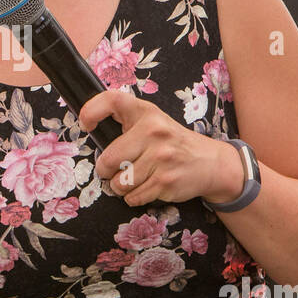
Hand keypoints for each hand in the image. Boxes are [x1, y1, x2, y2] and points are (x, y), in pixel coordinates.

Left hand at [77, 88, 240, 206]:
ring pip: (120, 183)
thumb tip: (90, 127)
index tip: (86, 124)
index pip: (112, 100)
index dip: (92, 111)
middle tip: (112, 170)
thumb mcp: (153, 121)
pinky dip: (134, 197)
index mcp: (147, 113)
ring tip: (133, 178)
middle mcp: (154, 132)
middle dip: (105, 170)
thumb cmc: (172, 142)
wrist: (210, 162)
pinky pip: (134, 197)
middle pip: (109, 160)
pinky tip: (146, 186)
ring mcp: (161, 158)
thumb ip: (127, 121)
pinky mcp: (166, 181)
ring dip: (120, 186)